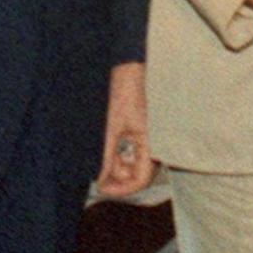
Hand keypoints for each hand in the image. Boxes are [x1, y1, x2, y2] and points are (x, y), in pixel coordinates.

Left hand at [95, 61, 156, 196]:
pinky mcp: (145, 129)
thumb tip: (101, 179)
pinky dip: (121, 152)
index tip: (101, 188)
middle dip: (117, 176)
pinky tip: (109, 146)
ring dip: (118, 164)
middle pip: (138, 173)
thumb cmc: (126, 89)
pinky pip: (135, 150)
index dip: (121, 189)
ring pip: (135, 162)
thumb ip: (108, 154)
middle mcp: (156, 143)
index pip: (141, 179)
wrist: (133, 63)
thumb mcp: (112, 125)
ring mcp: (151, 137)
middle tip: (97, 173)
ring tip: (101, 155)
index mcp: (152, 142)